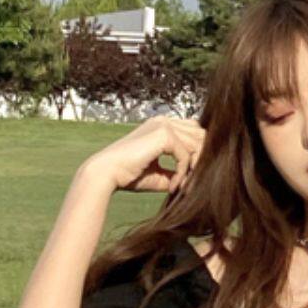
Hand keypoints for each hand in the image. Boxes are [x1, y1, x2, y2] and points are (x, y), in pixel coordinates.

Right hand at [80, 114, 207, 195]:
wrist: (107, 173)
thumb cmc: (128, 175)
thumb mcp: (159, 173)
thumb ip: (177, 172)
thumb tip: (195, 180)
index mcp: (161, 126)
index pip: (193, 133)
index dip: (197, 155)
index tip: (188, 179)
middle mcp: (164, 121)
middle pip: (200, 135)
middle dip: (200, 160)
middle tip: (189, 183)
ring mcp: (164, 125)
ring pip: (197, 145)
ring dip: (193, 169)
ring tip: (181, 186)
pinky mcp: (163, 134)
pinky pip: (186, 155)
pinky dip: (183, 173)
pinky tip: (172, 185)